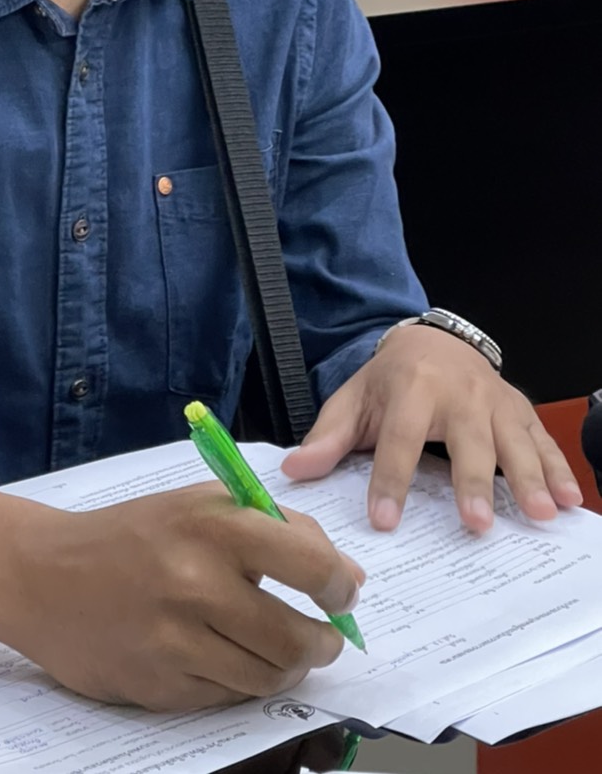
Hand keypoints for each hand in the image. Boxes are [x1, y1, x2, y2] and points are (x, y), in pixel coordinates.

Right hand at [0, 482, 363, 710]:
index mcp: (210, 524)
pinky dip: (238, 682)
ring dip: (286, 668)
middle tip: (323, 638)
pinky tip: (224, 657)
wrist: (42, 575)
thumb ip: (273, 528)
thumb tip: (345, 575)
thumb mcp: (198, 505)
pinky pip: (226, 697)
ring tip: (278, 650)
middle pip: (295, 638)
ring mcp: (175, 639)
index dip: (339, 586)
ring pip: (266, 677)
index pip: (310, 565)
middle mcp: (194, 581)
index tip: (342, 594)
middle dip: (321, 643)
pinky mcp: (159, 685)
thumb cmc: (131, 534)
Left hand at [282, 325, 583, 532]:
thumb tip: (294, 469)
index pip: (399, 439)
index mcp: (411, 388)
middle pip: (467, 441)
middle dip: (473, 482)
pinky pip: (542, 440)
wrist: (431, 340)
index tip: (384, 521)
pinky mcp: (518, 410)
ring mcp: (494, 401)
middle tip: (475, 524)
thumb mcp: (354, 400)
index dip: (390, 480)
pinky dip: (558, 469)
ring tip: (541, 514)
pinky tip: (570, 500)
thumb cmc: (390, 380)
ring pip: (514, 441)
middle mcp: (458, 392)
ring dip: (529, 478)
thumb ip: (328, 437)